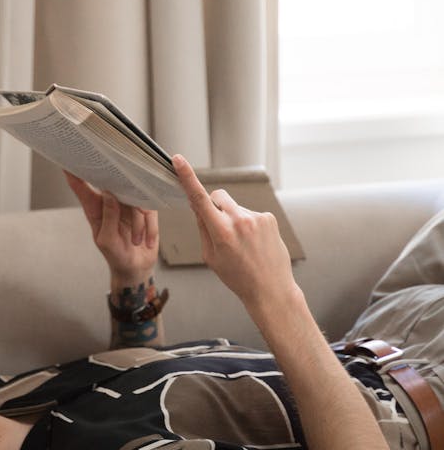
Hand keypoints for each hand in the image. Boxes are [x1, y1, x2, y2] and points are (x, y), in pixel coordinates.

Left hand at [64, 171, 158, 287]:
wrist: (136, 268)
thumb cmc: (116, 256)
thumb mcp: (107, 241)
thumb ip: (107, 217)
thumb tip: (109, 194)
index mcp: (94, 210)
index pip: (81, 187)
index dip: (74, 173)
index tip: (67, 159)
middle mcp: (110, 203)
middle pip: (111, 182)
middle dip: (118, 182)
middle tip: (123, 184)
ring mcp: (127, 205)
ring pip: (136, 199)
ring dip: (139, 223)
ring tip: (136, 241)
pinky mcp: (144, 209)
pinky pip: (150, 209)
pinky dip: (150, 228)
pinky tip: (146, 241)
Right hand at [172, 155, 296, 313]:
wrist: (270, 288)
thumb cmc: (238, 277)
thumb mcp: (211, 257)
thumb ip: (203, 229)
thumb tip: (198, 207)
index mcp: (221, 233)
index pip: (199, 199)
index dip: (187, 177)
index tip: (178, 160)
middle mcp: (239, 221)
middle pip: (218, 197)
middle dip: (214, 205)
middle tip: (217, 226)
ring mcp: (256, 218)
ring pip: (234, 207)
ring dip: (233, 219)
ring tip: (242, 244)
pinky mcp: (268, 218)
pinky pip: (250, 214)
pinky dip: (248, 225)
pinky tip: (253, 243)